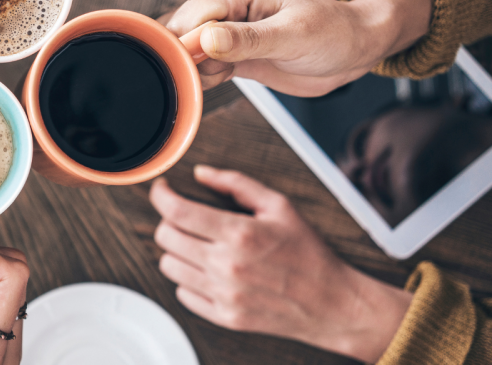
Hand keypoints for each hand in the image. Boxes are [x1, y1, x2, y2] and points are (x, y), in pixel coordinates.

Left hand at [150, 165, 411, 362]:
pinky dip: (188, 279)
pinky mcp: (224, 316)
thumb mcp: (279, 206)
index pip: (176, 211)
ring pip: (168, 265)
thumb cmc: (308, 253)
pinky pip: (182, 294)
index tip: (162, 190)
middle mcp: (227, 265)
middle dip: (169, 220)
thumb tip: (202, 173)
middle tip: (184, 217)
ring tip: (197, 244)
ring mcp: (224, 294)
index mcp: (240, 233)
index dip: (161, 195)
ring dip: (176, 250)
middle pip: (165, 237)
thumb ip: (237, 184)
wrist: (330, 302)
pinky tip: (206, 270)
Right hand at [160, 0, 430, 95]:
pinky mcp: (226, 50)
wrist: (354, 48)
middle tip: (219, 74)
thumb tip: (206, 39)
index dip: (186, 48)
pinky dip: (203, 79)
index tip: (199, 70)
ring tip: (228, 73)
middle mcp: (221, 3)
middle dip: (188, 61)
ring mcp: (221, 27)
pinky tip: (226, 78)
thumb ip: (247, 39)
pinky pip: (197, 65)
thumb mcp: (293, 36)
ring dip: (195, 72)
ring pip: (183, 52)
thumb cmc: (333, 33)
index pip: (187, 18)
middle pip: (177, 35)